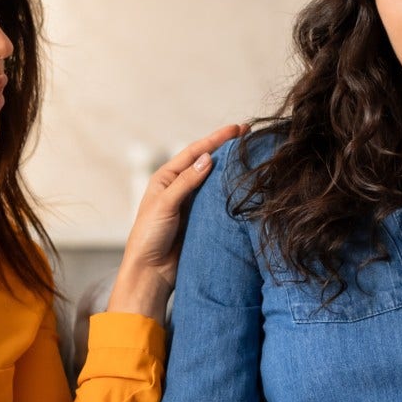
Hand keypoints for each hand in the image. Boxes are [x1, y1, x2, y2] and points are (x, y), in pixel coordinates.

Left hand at [107, 123, 245, 319]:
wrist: (151, 272)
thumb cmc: (149, 237)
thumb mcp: (165, 205)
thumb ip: (186, 182)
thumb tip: (207, 158)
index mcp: (166, 178)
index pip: (195, 152)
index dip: (216, 139)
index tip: (237, 129)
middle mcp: (180, 187)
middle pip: (207, 163)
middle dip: (227, 149)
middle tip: (250, 136)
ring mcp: (192, 204)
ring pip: (215, 181)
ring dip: (231, 169)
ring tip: (252, 156)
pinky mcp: (201, 220)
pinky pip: (219, 202)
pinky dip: (230, 192)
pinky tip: (244, 186)